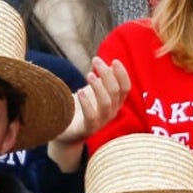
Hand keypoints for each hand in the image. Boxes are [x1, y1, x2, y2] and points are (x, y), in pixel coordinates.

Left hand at [48, 57, 130, 171]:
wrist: (67, 132)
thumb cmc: (81, 108)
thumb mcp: (93, 91)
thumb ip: (103, 80)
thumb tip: (113, 64)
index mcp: (115, 103)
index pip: (125, 88)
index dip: (122, 74)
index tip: (114, 60)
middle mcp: (111, 113)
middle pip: (115, 92)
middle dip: (107, 74)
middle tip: (95, 60)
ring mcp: (101, 122)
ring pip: (106, 103)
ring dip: (98, 87)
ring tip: (89, 74)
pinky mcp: (87, 129)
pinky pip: (91, 116)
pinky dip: (86, 103)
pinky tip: (80, 91)